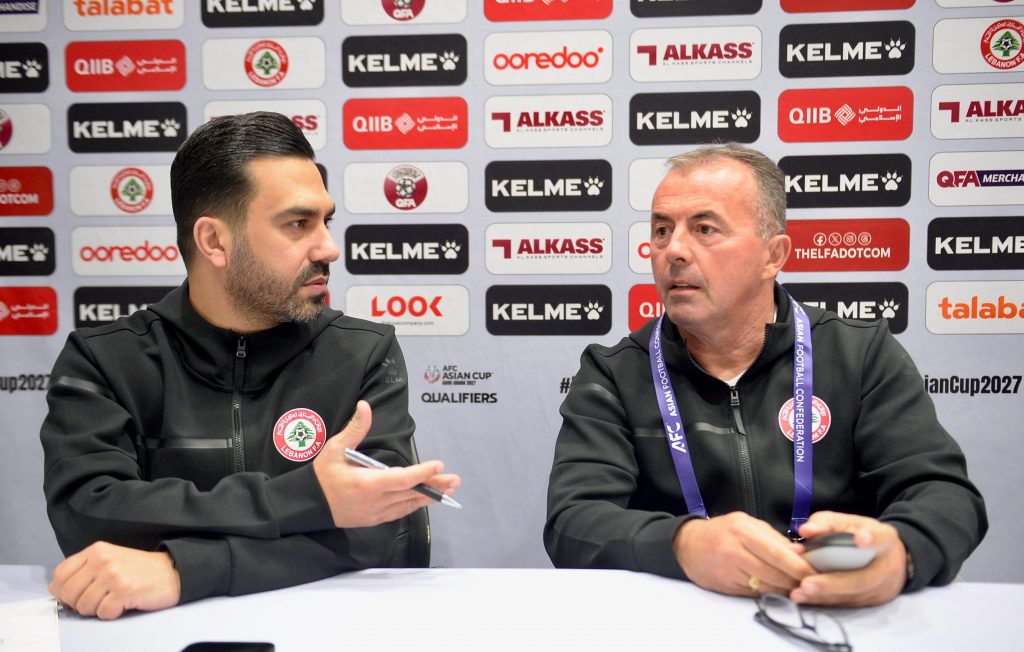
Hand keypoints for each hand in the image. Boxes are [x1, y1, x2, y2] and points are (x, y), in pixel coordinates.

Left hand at [49, 542, 179, 619]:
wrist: (173, 572)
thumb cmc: (140, 570)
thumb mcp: (109, 561)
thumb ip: (82, 571)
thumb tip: (55, 589)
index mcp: (96, 550)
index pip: (60, 574)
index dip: (63, 591)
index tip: (76, 595)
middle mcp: (102, 560)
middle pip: (68, 593)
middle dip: (79, 604)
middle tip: (98, 601)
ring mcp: (113, 575)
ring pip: (83, 606)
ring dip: (96, 610)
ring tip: (112, 600)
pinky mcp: (124, 590)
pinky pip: (103, 613)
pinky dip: (111, 614)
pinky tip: (123, 604)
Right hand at [312, 400, 460, 527]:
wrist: (307, 505)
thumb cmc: (322, 475)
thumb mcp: (335, 449)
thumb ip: (354, 429)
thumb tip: (365, 406)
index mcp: (366, 484)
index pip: (401, 479)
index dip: (422, 473)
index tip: (439, 464)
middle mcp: (375, 501)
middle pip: (411, 493)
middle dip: (435, 486)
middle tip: (455, 480)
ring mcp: (376, 513)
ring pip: (408, 505)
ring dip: (429, 496)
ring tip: (449, 489)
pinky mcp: (375, 520)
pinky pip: (400, 512)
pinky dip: (414, 504)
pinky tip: (426, 498)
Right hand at [673, 511, 815, 596]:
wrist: (687, 545)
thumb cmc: (722, 531)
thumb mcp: (747, 524)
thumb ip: (774, 538)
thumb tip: (801, 552)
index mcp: (743, 531)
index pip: (779, 554)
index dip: (800, 566)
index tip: (816, 572)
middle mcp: (734, 551)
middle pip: (775, 573)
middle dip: (796, 580)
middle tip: (810, 583)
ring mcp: (729, 570)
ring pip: (767, 586)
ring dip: (785, 589)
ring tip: (796, 587)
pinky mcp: (726, 585)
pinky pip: (755, 592)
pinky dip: (769, 592)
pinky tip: (777, 589)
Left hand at [791, 511, 906, 606]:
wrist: (887, 557)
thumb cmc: (859, 534)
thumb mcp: (846, 522)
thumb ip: (826, 524)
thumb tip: (805, 531)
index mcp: (885, 539)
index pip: (881, 538)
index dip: (872, 539)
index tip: (860, 538)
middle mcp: (887, 566)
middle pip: (862, 579)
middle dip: (833, 583)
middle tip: (807, 584)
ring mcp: (882, 588)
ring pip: (852, 596)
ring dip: (824, 596)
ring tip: (800, 593)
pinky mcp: (874, 602)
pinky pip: (847, 604)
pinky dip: (825, 601)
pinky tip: (805, 598)